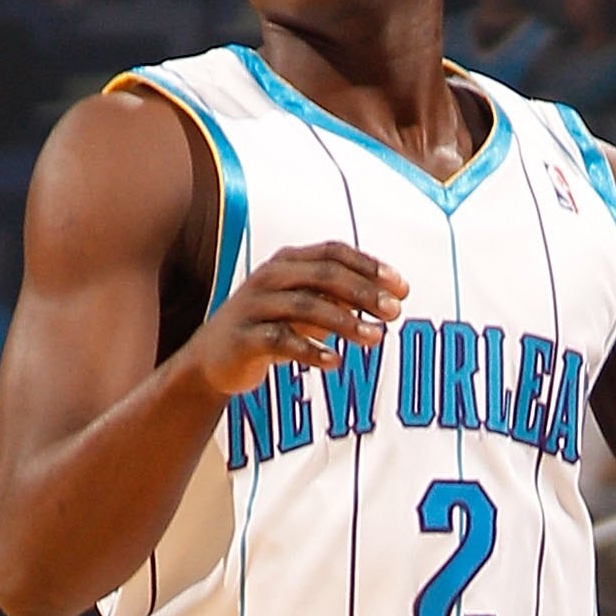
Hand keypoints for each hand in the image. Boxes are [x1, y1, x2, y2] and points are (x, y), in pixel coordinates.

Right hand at [186, 242, 406, 400]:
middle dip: (364, 292)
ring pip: (305, 306)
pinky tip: (335, 361)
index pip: (334, 253)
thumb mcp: (305, 307)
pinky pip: (281, 341)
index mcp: (287, 262)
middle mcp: (270, 277)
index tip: (401, 287)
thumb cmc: (269, 328)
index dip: (369, 266)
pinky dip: (310, 350)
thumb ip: (341, 298)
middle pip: (324, 275)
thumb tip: (390, 297)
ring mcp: (255, 306)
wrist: (213, 360)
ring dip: (345, 321)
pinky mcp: (244, 338)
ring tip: (376, 338)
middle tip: (395, 312)